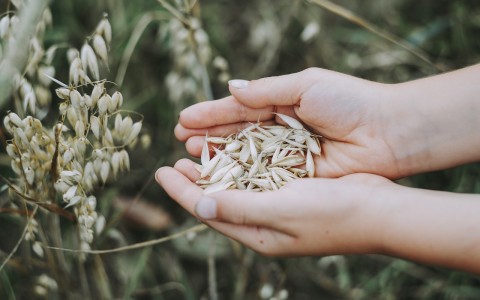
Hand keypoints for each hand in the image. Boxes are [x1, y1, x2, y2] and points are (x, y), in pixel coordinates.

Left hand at [155, 159, 389, 255]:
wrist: (379, 210)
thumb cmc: (332, 213)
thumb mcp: (281, 211)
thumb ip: (239, 208)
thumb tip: (198, 204)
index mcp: (258, 234)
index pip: (208, 211)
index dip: (181, 192)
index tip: (159, 171)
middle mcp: (264, 223)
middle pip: (219, 200)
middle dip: (194, 181)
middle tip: (173, 161)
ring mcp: (279, 208)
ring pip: (237, 187)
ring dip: (215, 170)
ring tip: (195, 153)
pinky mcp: (293, 192)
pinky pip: (257, 178)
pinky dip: (241, 165)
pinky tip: (233, 151)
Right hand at [175, 68, 405, 178]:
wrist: (388, 132)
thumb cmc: (349, 102)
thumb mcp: (305, 85)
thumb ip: (266, 91)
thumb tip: (231, 88)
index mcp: (281, 103)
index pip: (238, 109)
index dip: (211, 114)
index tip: (184, 119)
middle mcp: (280, 130)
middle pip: (237, 134)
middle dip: (209, 136)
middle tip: (181, 141)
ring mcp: (287, 155)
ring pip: (245, 157)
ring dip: (219, 156)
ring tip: (192, 156)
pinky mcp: (297, 176)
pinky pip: (263, 177)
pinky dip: (241, 176)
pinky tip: (220, 176)